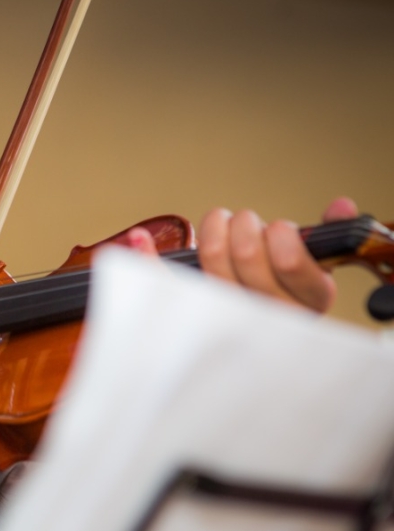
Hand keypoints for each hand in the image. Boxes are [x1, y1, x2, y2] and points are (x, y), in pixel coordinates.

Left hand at [196, 198, 358, 311]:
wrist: (264, 324)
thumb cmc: (293, 285)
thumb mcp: (323, 263)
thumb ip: (334, 233)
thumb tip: (341, 206)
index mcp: (311, 298)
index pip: (289, 263)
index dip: (280, 233)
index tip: (279, 228)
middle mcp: (272, 310)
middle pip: (247, 254)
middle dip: (247, 224)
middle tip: (248, 221)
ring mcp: (235, 312)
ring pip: (215, 257)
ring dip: (220, 226)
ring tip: (228, 222)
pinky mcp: (205, 306)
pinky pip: (189, 268)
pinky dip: (189, 242)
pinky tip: (197, 232)